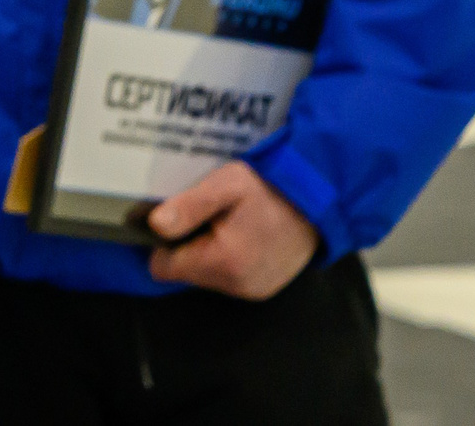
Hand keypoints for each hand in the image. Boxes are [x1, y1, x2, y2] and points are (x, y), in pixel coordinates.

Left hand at [145, 162, 319, 299]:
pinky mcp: (265, 288)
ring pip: (207, 276)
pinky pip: (229, 278)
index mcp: (223, 263)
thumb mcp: (225, 185)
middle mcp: (237, 286)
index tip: (173, 221)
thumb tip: (154, 226)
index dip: (161, 244)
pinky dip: (228, 260)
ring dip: (208, 252)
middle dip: (188, 246)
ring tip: (226, 223)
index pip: (164, 268)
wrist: (320, 201)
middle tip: (207, 217)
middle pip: (186, 272)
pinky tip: (242, 235)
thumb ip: (188, 207)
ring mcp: (253, 291)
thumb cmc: (269, 188)